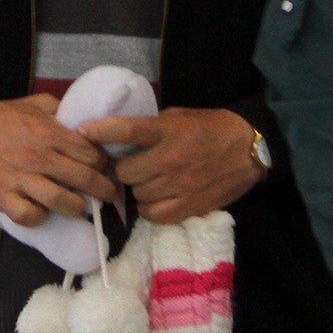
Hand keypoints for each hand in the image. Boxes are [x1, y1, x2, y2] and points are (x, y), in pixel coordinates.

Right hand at [0, 95, 115, 226]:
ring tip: (82, 207)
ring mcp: (20, 179)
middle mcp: (38, 157)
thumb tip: (87, 119)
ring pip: (61, 200)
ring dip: (78, 207)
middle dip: (103, 189)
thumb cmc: (3, 117)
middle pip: (83, 178)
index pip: (91, 153)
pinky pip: (29, 216)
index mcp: (49, 133)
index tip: (107, 168)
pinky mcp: (3, 197)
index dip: (103, 162)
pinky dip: (40, 217)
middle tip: (110, 194)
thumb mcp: (35, 104)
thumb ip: (62, 110)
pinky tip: (44, 211)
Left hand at [82, 106, 263, 223]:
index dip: (102, 130)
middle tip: (133, 166)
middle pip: (126, 172)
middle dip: (126, 169)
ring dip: (139, 189)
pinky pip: (153, 214)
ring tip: (151, 182)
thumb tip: (118, 137)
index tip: (83, 131)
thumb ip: (151, 127)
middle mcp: (171, 158)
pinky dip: (151, 208)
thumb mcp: (179, 118)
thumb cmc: (211, 128)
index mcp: (168, 131)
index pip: (128, 130)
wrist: (249, 149)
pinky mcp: (189, 206)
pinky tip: (158, 198)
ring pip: (137, 195)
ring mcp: (180, 185)